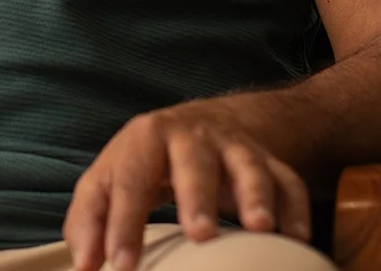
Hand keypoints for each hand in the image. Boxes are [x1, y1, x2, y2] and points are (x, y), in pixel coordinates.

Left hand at [65, 100, 312, 270]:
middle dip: (198, 197)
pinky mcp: (268, 161)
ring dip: (256, 195)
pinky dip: (295, 207)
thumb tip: (83, 265)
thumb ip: (89, 220)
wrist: (200, 123)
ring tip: (260, 228)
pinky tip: (297, 238)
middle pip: (195, 162)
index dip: (123, 224)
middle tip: (200, 234)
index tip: (120, 266)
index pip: (130, 181)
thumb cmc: (144, 162)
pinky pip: (288, 181)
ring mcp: (234, 147)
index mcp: (145, 139)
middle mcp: (192, 137)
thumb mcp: (108, 178)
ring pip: (250, 165)